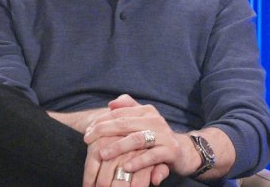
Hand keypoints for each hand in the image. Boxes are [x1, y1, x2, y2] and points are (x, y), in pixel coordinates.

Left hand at [84, 95, 198, 180]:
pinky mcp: (170, 151)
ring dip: (118, 146)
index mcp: (147, 111)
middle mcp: (155, 120)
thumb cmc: (155, 137)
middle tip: (87, 140)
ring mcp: (164, 135)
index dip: (101, 121)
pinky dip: (139, 161)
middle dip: (104, 131)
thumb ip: (128, 109)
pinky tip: (126, 167)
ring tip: (102, 154)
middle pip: (125, 123)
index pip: (119, 113)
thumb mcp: (143, 121)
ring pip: (137, 139)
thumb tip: (111, 103)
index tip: (87, 131)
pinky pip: (152, 156)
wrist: (182, 151)